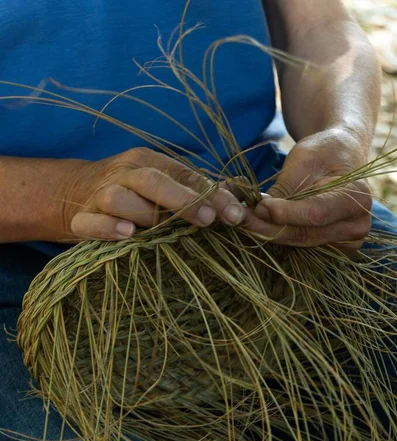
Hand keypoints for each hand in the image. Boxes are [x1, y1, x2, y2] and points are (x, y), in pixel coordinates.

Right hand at [59, 147, 244, 240]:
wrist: (71, 192)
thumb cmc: (131, 193)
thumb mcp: (160, 185)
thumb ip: (193, 192)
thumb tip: (236, 206)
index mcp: (146, 161)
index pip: (182, 174)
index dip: (210, 193)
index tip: (234, 214)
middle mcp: (124, 174)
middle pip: (152, 181)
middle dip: (183, 200)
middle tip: (209, 220)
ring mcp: (100, 196)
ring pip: (119, 199)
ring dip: (144, 214)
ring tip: (165, 229)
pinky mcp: (80, 218)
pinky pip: (90, 223)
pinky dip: (107, 228)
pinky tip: (126, 233)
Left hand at [243, 128, 372, 251]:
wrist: (340, 159)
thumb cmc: (323, 152)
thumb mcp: (304, 160)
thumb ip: (285, 188)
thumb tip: (259, 211)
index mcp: (356, 198)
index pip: (316, 214)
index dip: (285, 214)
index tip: (259, 207)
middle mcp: (356, 225)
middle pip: (304, 234)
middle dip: (268, 227)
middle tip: (239, 217)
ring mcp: (346, 242)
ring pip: (298, 243)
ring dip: (268, 233)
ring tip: (243, 219)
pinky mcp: (332, 250)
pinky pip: (300, 246)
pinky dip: (278, 235)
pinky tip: (259, 225)